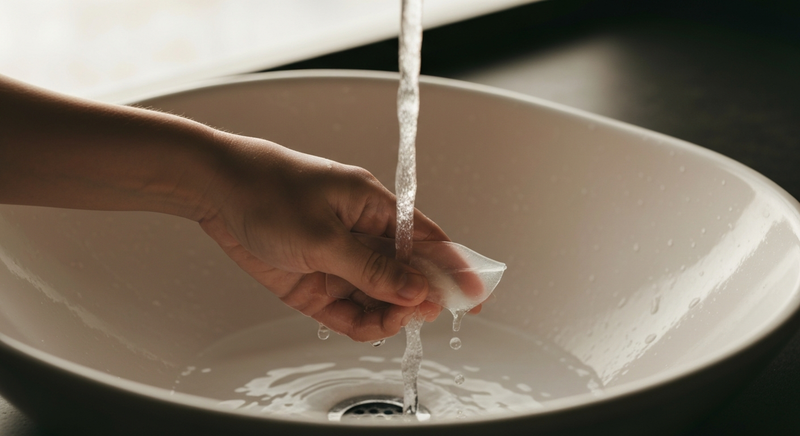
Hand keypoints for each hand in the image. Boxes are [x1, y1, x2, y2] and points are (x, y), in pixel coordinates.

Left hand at [198, 132, 443, 341]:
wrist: (214, 191)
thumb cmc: (269, 192)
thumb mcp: (323, 236)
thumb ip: (371, 268)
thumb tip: (417, 291)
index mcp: (375, 208)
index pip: (428, 241)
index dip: (454, 269)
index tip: (473, 297)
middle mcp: (363, 235)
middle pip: (406, 274)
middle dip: (416, 297)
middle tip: (416, 316)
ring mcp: (340, 260)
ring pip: (379, 297)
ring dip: (387, 313)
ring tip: (385, 322)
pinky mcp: (316, 281)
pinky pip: (349, 308)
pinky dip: (359, 322)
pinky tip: (365, 327)